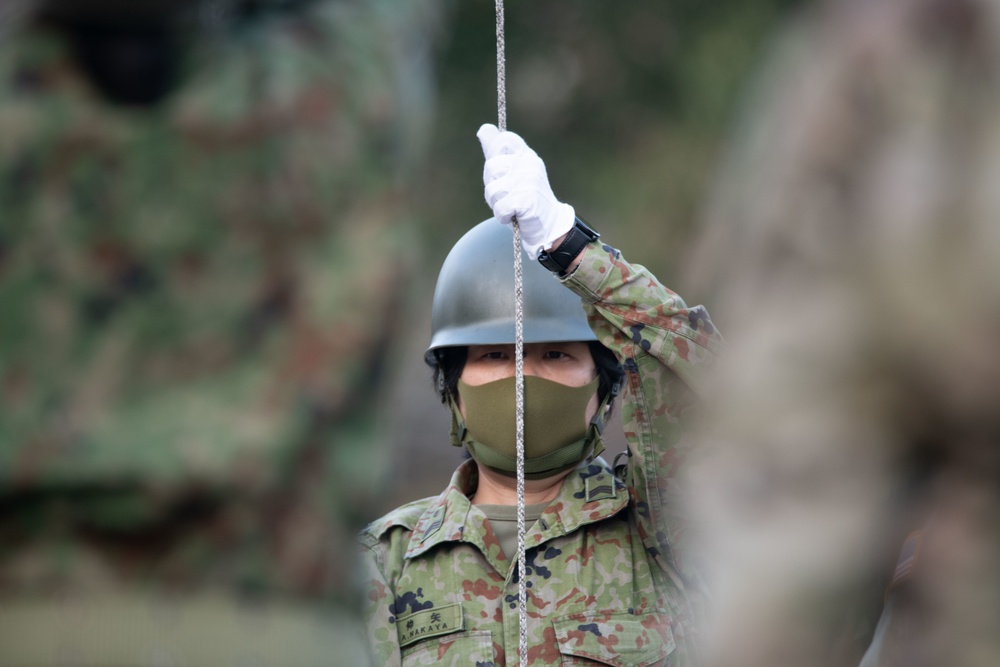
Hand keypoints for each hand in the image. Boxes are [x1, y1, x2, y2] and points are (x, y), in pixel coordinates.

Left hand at [477, 123, 574, 258]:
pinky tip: (513, 215)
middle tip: (507, 193)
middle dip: (492, 185)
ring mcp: (530, 181)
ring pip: (493, 189)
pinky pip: (500, 207)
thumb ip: (496, 151)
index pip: (504, 139)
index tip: (502, 171)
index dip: (494, 153)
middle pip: (491, 166)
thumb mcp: (511, 171)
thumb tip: (483, 129)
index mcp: (526, 155)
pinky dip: (502, 216)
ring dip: (496, 203)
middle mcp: (530, 164)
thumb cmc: (524, 197)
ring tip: (510, 205)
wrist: (547, 225)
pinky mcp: (528, 200)